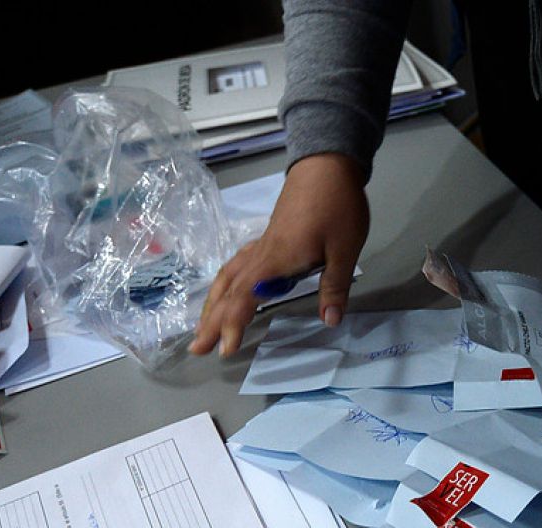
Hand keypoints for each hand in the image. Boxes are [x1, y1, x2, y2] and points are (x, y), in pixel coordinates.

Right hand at [189, 153, 368, 356]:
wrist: (328, 164)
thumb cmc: (337, 206)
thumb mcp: (345, 249)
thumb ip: (334, 286)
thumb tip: (330, 321)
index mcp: (276, 260)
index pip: (246, 297)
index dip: (233, 323)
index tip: (225, 349)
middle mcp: (262, 254)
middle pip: (229, 290)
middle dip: (211, 321)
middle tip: (197, 348)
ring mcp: (263, 245)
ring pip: (229, 276)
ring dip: (214, 302)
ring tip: (203, 325)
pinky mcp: (269, 237)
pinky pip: (238, 264)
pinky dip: (227, 282)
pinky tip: (229, 288)